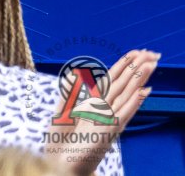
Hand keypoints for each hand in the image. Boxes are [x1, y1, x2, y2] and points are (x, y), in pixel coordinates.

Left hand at [46, 49, 157, 174]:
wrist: (63, 163)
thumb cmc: (63, 141)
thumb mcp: (61, 113)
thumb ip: (68, 95)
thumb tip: (74, 75)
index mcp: (93, 103)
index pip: (111, 79)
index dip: (123, 65)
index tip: (136, 52)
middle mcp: (104, 109)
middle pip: (123, 83)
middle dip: (136, 67)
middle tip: (152, 52)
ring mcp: (109, 119)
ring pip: (127, 94)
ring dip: (139, 79)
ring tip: (151, 64)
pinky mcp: (110, 130)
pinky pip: (124, 112)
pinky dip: (134, 102)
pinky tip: (144, 92)